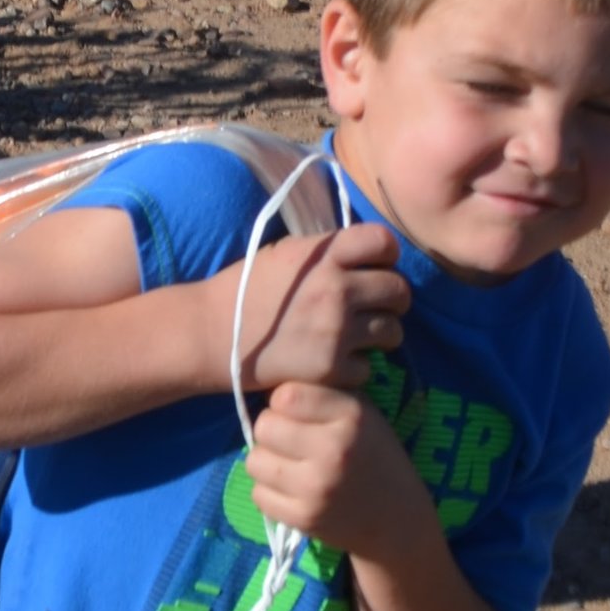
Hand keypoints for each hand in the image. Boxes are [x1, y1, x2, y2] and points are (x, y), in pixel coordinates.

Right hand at [232, 223, 407, 396]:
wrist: (210, 334)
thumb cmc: (243, 288)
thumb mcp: (284, 253)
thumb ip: (326, 251)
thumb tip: (364, 253)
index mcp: (323, 254)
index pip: (384, 242)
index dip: (386, 254)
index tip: (377, 264)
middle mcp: (336, 289)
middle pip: (399, 290)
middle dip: (391, 298)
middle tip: (376, 306)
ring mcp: (336, 331)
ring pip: (393, 332)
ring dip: (380, 334)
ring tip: (358, 336)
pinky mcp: (331, 368)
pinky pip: (369, 367)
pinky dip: (355, 366)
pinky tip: (335, 361)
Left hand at [247, 384, 435, 563]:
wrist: (397, 519)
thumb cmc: (373, 455)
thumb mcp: (361, 413)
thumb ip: (320, 395)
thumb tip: (268, 390)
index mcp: (351, 416)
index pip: (285, 395)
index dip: (284, 402)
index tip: (297, 414)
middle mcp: (334, 449)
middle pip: (264, 426)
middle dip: (272, 431)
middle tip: (290, 442)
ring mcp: (317, 487)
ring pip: (254, 461)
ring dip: (267, 463)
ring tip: (290, 467)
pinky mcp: (305, 518)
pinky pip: (258, 495)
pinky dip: (270, 493)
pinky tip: (292, 491)